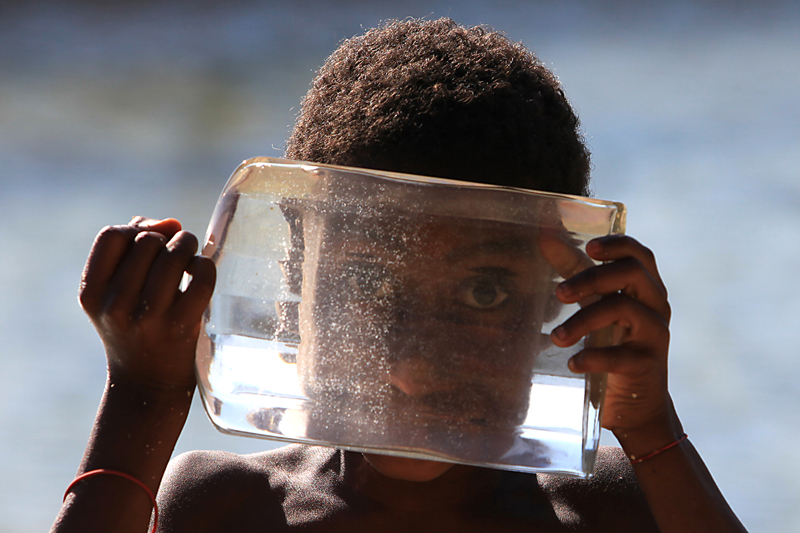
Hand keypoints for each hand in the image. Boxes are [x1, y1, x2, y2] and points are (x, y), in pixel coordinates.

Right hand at [79, 217, 215, 391]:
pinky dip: (206, 266)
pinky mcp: (180, 326)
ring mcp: (148, 317)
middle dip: (168, 237)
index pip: (112, 236)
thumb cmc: (136, 328)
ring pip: (174, 254)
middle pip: (147, 241)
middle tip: (178, 250)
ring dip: (188, 246)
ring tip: (190, 257)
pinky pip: (201, 276)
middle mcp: (115, 305)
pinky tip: (201, 274)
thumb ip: (134, 251)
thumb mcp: (117, 294)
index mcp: (92, 293)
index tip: (154, 238)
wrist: (148, 385)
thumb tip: (169, 222)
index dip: (137, 228)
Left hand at [545, 234, 677, 439]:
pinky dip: (591, 357)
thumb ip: (575, 272)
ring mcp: (655, 335)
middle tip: (559, 292)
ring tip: (556, 337)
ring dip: (582, 320)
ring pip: (623, 309)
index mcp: (646, 289)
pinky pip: (619, 355)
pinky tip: (573, 363)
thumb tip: (544, 236)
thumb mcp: (596, 305)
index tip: (589, 247)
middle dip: (592, 278)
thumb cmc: (614, 344)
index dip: (617, 244)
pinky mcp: (647, 365)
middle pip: (632, 273)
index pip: (640, 255)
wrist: (637, 405)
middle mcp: (656, 307)